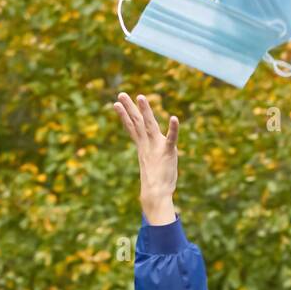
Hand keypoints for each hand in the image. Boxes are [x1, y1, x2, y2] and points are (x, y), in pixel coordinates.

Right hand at [113, 92, 178, 223]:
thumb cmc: (155, 184)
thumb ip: (150, 157)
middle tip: (121, 94)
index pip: (132, 128)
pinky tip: (175, 118)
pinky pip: (171, 138)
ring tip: (141, 96)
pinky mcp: (168, 153)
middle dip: (129, 108)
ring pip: (150, 126)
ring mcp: (157, 148)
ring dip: (145, 111)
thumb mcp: (151, 164)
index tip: (116, 104)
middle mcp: (148, 145)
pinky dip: (173, 129)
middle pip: (137, 123)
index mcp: (143, 147)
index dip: (124, 116)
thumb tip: (147, 157)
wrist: (156, 195)